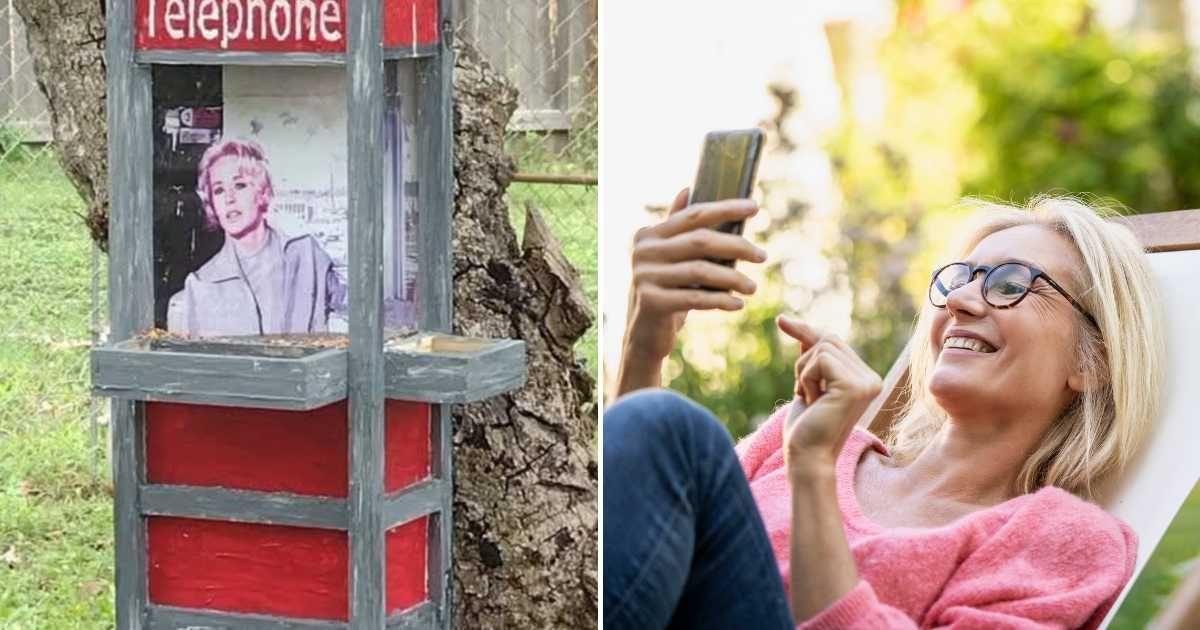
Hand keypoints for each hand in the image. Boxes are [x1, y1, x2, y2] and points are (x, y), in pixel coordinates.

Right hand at [622, 188, 766, 364]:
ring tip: (752, 287)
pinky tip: (737, 304)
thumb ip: (675, 227)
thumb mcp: (667, 258)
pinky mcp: (652, 302)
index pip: (694, 215)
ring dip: (733, 278)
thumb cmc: (664, 291)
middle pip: (700, 241)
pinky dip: (720, 300)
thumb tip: (687, 188)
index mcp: (648, 234)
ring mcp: (645, 276)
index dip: (725, 209)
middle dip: (736, 246)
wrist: (643, 335)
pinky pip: (696, 298)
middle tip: (762, 256)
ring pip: (701, 270)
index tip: (755, 207)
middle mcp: (643, 251)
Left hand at [777, 315, 881, 473]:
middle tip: (805, 393)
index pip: (833, 341)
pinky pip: (819, 360)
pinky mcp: (854, 386)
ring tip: (811, 399)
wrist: (807, 456)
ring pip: (822, 348)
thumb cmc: (805, 426)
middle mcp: (872, 379)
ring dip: (804, 372)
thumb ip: (810, 356)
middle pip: (828, 340)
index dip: (807, 332)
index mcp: (866, 378)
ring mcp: (867, 382)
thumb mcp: (807, 383)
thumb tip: (792, 322)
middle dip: (804, 363)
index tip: (781, 320)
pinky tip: (813, 401)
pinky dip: (806, 378)